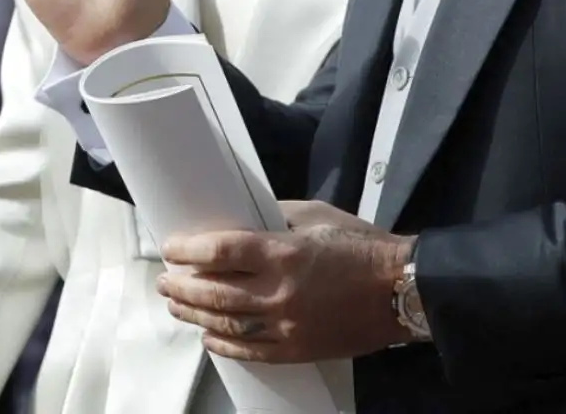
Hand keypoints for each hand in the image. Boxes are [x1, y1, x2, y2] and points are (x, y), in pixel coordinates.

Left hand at [154, 201, 413, 363]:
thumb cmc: (362, 246)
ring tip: (175, 304)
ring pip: (227, 323)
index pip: (221, 250)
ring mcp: (288, 325)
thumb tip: (244, 215)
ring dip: (194, 313)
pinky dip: (224, 344)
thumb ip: (277, 215)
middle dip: (182, 284)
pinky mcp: (298, 349)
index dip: (189, 249)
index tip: (170, 247)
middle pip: (215, 290)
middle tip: (163, 278)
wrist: (401, 289)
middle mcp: (280, 292)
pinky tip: (208, 335)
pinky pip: (251, 352)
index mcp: (284, 253)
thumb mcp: (318, 215)